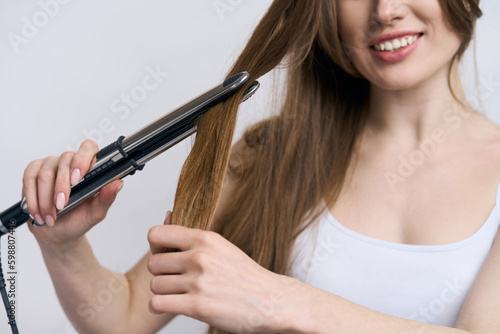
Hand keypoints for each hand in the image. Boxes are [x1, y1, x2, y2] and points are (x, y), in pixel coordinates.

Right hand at [23, 140, 123, 246]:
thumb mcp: (95, 213)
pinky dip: (32, 199)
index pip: (88, 148)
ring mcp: (51, 165)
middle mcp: (70, 162)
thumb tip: (118, 183)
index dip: (82, 159)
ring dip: (46, 199)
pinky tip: (38, 213)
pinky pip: (29, 179)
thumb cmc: (78, 220)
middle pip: (64, 161)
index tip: (77, 179)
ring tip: (50, 216)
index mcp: (89, 168)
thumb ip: (106, 198)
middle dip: (61, 188)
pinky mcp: (33, 171)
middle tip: (61, 206)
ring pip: (45, 173)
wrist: (57, 233)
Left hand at [147, 212, 298, 333]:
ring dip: (164, 292)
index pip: (156, 234)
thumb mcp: (221, 247)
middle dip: (162, 273)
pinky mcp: (197, 306)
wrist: (271, 301)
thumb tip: (166, 215)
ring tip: (181, 294)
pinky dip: (161, 306)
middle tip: (178, 280)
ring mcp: (198, 281)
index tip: (166, 256)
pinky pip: (158, 303)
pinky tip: (174, 304)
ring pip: (155, 285)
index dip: (156, 247)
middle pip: (153, 263)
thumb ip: (193, 237)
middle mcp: (199, 257)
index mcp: (205, 238)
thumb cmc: (245, 276)